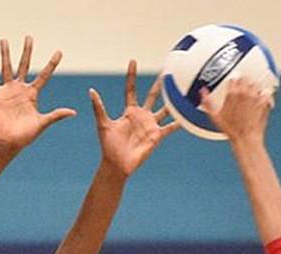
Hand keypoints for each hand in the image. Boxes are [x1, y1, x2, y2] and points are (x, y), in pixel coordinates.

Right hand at [0, 36, 75, 153]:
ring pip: (7, 68)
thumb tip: (74, 112)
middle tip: (29, 37)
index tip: (59, 52)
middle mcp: (20, 89)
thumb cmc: (25, 136)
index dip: (52, 64)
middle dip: (27, 51)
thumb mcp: (42, 123)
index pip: (44, 75)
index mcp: (33, 94)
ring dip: (6, 54)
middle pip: (25, 65)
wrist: (8, 142)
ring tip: (4, 40)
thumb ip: (56, 115)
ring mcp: (8, 91)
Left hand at [90, 60, 178, 177]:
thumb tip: (91, 91)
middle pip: (153, 95)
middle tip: (168, 69)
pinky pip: (171, 127)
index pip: (131, 89)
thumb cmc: (108, 146)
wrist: (117, 165)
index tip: (133, 60)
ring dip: (174, 100)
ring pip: (165, 108)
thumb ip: (99, 107)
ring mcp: (151, 125)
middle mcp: (142, 116)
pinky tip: (189, 115)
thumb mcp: (103, 124)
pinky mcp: (157, 136)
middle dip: (160, 83)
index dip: (131, 75)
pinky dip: (180, 121)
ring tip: (184, 88)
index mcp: (129, 111)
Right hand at [201, 78, 273, 144]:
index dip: (234, 81)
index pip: (234, 78)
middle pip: (246, 78)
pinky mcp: (264, 101)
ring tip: (251, 96)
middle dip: (244, 82)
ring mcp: (255, 96)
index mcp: (231, 94)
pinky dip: (265, 94)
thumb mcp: (214, 116)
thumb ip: (208, 102)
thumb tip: (203, 91)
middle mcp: (244, 92)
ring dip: (254, 87)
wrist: (245, 138)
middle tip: (243, 90)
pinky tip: (261, 100)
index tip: (234, 86)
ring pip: (256, 83)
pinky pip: (267, 91)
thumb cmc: (230, 129)